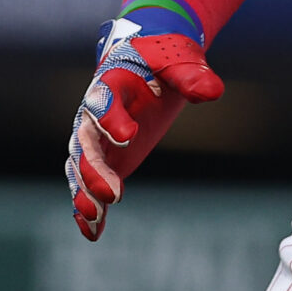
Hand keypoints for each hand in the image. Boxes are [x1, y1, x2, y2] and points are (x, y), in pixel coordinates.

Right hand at [66, 4, 224, 239]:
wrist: (148, 61)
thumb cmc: (163, 58)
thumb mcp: (180, 60)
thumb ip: (191, 76)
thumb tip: (211, 91)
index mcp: (111, 83)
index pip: (103, 100)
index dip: (111, 118)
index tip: (127, 136)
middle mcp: (95, 113)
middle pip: (85, 141)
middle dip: (93, 168)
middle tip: (111, 192)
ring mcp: (97, 140)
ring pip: (80, 167)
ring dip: (84, 192)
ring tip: (94, 217)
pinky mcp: (104, 160)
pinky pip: (88, 185)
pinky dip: (87, 208)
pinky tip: (92, 232)